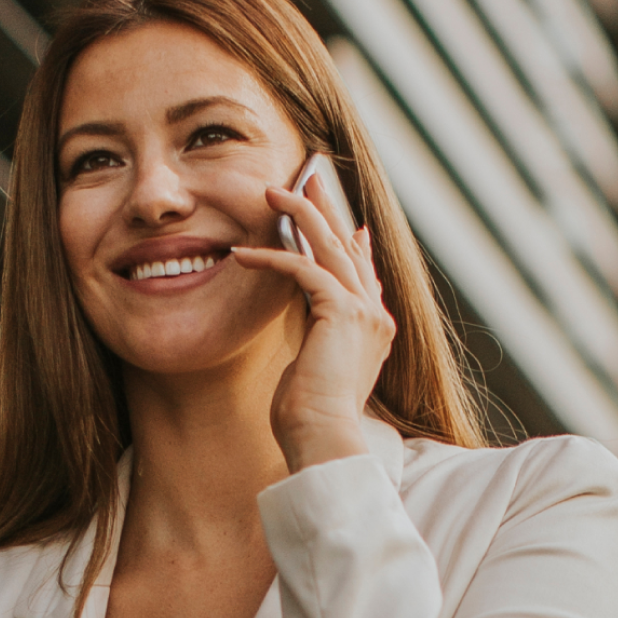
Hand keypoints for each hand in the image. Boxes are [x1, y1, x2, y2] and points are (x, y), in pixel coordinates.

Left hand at [229, 177, 396, 471]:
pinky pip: (303, 269)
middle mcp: (375, 316)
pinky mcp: (340, 313)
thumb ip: (320, 341)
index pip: (363, 274)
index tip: (348, 223)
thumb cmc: (310, 419)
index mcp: (374, 330)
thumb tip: (314, 330)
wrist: (322, 438)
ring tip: (270, 192)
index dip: (352, 243)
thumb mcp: (316, 369)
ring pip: (330, 246)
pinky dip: (272, 257)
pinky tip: (241, 255)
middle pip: (349, 247)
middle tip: (307, 179)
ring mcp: (363, 312)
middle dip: (326, 210)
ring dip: (299, 214)